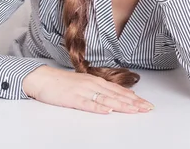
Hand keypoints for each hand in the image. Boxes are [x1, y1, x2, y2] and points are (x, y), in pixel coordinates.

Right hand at [22, 66, 153, 113]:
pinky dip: (98, 107)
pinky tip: (107, 111)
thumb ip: (100, 89)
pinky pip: (87, 104)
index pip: (119, 90)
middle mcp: (92, 84)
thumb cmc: (63, 82)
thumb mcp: (85, 83)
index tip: (146, 103)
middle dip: (133, 103)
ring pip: (106, 99)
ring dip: (121, 105)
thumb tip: (117, 95)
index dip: (134, 98)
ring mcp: (83, 91)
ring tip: (134, 110)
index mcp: (96, 81)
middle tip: (147, 108)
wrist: (42, 78)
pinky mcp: (72, 98)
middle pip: (116, 95)